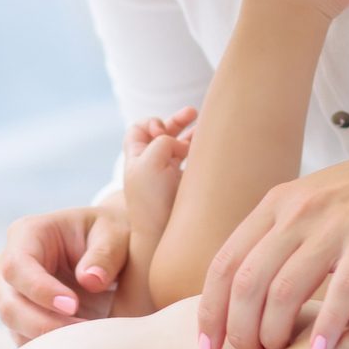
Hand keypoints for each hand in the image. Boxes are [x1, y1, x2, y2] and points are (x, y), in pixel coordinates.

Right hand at [0, 198, 129, 343]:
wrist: (110, 250)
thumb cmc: (109, 235)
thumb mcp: (113, 233)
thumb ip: (104, 254)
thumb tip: (90, 280)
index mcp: (27, 234)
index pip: (18, 265)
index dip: (40, 289)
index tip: (72, 305)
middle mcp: (10, 265)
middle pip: (9, 303)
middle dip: (42, 323)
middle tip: (83, 329)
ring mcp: (13, 294)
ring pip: (15, 326)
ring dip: (48, 339)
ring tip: (86, 340)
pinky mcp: (23, 318)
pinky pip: (26, 340)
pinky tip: (78, 347)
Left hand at [123, 107, 196, 232]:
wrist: (164, 236)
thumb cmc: (152, 200)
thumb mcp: (150, 160)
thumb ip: (164, 140)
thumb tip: (183, 145)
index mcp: (136, 158)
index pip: (139, 129)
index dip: (152, 123)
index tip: (160, 132)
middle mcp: (151, 165)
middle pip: (162, 134)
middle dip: (177, 121)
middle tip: (192, 112)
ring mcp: (169, 176)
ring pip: (181, 147)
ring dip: (193, 134)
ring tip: (206, 126)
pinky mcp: (185, 186)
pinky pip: (193, 163)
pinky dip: (201, 151)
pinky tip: (211, 147)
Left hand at [197, 126, 348, 348]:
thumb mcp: (315, 201)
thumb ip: (281, 233)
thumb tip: (249, 280)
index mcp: (277, 202)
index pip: (225, 262)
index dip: (211, 309)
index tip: (207, 345)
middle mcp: (299, 211)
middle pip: (248, 281)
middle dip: (239, 330)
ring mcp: (337, 224)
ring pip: (286, 290)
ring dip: (275, 335)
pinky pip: (342, 290)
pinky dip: (328, 325)